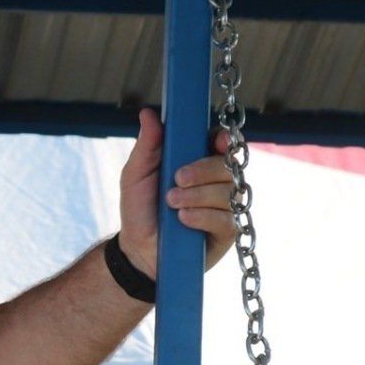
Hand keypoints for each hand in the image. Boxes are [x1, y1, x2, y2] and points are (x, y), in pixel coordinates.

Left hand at [115, 107, 236, 279]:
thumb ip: (147, 145)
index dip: (224, 139)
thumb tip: (148, 113)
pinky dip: (203, 216)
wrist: (137, 250)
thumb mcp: (136, 175)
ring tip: (171, 204)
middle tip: (176, 180)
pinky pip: (226, 218)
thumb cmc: (140, 209)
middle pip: (227, 166)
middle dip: (202, 170)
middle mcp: (217, 181)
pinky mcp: (227, 232)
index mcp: (199, 161)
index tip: (216, 141)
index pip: (222, 143)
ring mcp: (225, 207)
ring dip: (197, 196)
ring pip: (228, 191)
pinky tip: (183, 220)